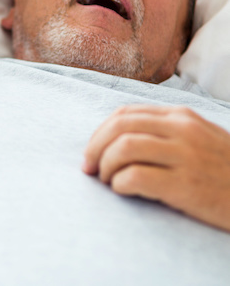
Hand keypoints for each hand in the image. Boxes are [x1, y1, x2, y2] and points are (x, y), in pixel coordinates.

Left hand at [83, 105, 229, 231]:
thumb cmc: (226, 172)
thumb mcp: (200, 139)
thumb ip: (165, 133)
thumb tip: (117, 141)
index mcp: (181, 117)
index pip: (124, 114)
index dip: (99, 133)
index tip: (92, 152)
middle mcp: (182, 131)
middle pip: (118, 128)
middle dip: (94, 148)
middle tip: (89, 169)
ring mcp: (185, 157)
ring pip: (123, 148)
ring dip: (105, 166)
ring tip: (107, 181)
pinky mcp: (186, 186)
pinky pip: (135, 177)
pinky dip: (119, 184)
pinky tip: (123, 192)